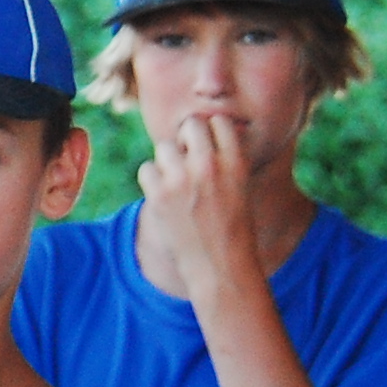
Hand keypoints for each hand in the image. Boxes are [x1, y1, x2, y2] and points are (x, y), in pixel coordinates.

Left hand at [136, 114, 257, 295]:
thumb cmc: (232, 226)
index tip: (209, 149)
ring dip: (168, 161)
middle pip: (190, 125)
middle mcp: (211, 165)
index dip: (211, 132)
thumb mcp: (240, 185)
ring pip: (165, 147)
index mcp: (237, 162)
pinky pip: (146, 169)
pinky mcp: (159, 196)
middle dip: (187, 138)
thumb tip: (194, 132)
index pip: (219, 120)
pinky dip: (152, 180)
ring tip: (178, 183)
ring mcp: (183, 180)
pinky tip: (165, 195)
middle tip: (188, 160)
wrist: (219, 265)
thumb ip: (223, 158)